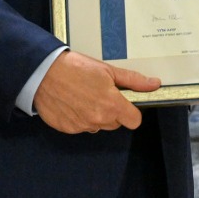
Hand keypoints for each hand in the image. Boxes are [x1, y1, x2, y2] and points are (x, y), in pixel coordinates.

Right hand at [33, 50, 159, 133]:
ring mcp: (82, 126)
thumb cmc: (76, 68)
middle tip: (99, 93)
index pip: (134, 121)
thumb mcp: (107, 70)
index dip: (131, 112)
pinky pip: (81, 127)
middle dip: (112, 111)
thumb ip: (133, 80)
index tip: (125, 103)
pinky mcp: (68, 129)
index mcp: (112, 105)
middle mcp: (98, 120)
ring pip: (98, 125)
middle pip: (115, 123)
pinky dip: (79, 117)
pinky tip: (72, 102)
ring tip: (83, 96)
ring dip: (95, 115)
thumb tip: (155, 84)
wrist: (43, 73)